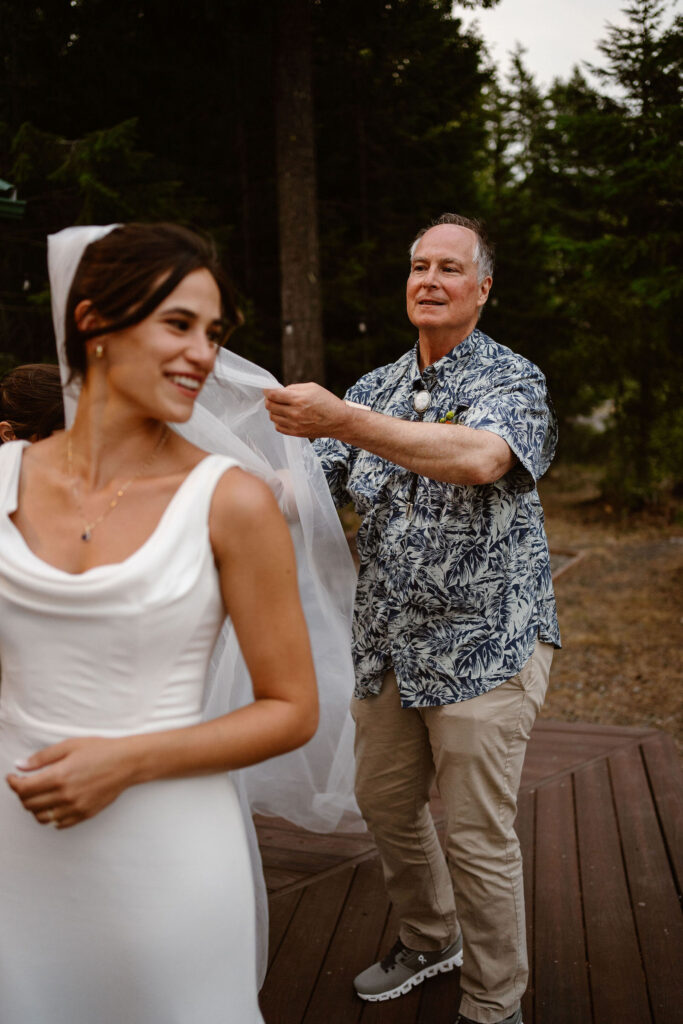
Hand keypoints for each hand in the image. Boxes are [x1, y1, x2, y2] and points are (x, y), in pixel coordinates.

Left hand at [6, 736, 132, 828]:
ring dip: (35, 807)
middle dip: (22, 795)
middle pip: (29, 804)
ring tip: (40, 795)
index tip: (12, 777)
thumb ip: (42, 758)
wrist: (127, 763)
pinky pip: (58, 824)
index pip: (23, 789)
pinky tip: (56, 803)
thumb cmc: (100, 750)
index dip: (13, 783)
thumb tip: (20, 766)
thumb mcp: (69, 746)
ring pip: (41, 817)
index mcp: (59, 776)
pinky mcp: (84, 815)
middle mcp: (65, 795)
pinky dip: (51, 816)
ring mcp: (75, 808)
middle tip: (26, 784)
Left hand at [263, 383, 348, 438]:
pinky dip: (278, 421)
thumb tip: (279, 391)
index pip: (273, 395)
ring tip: (282, 407)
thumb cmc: (327, 402)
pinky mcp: (296, 433)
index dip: (267, 391)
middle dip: (269, 400)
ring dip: (274, 411)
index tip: (267, 390)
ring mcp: (294, 425)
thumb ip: (293, 388)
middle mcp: (294, 413)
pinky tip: (285, 417)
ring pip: (273, 417)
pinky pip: (278, 427)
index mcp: (298, 399)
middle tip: (274, 398)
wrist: (338, 421)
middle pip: (270, 406)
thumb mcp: (312, 388)